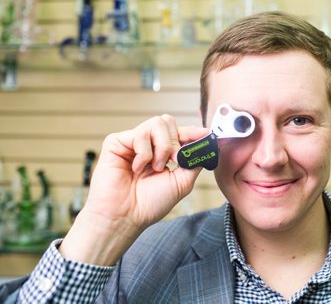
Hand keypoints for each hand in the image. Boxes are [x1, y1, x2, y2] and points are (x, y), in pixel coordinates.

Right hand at [60, 115, 207, 264]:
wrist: (126, 216)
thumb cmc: (150, 203)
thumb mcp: (182, 182)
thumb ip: (195, 161)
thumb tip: (208, 144)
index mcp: (162, 153)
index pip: (179, 133)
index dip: (193, 132)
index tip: (206, 133)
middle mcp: (147, 144)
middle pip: (167, 121)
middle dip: (175, 141)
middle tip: (174, 161)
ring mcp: (132, 142)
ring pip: (157, 123)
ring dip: (162, 148)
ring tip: (155, 167)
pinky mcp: (116, 142)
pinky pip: (140, 134)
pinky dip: (144, 154)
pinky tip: (136, 169)